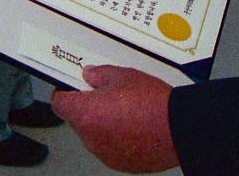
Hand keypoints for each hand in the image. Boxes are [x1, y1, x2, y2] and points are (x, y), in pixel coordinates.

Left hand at [51, 66, 177, 172]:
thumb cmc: (153, 104)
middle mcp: (90, 138)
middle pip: (77, 119)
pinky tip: (134, 125)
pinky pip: (110, 147)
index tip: (72, 86)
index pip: (59, 103)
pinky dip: (117, 138)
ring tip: (126, 110)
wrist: (180, 128)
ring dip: (103, 124)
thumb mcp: (123, 76)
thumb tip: (90, 75)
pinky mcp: (120, 163)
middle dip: (88, 107)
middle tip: (107, 95)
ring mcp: (105, 153)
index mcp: (85, 114)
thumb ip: (100, 74)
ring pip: (94, 134)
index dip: (65, 92)